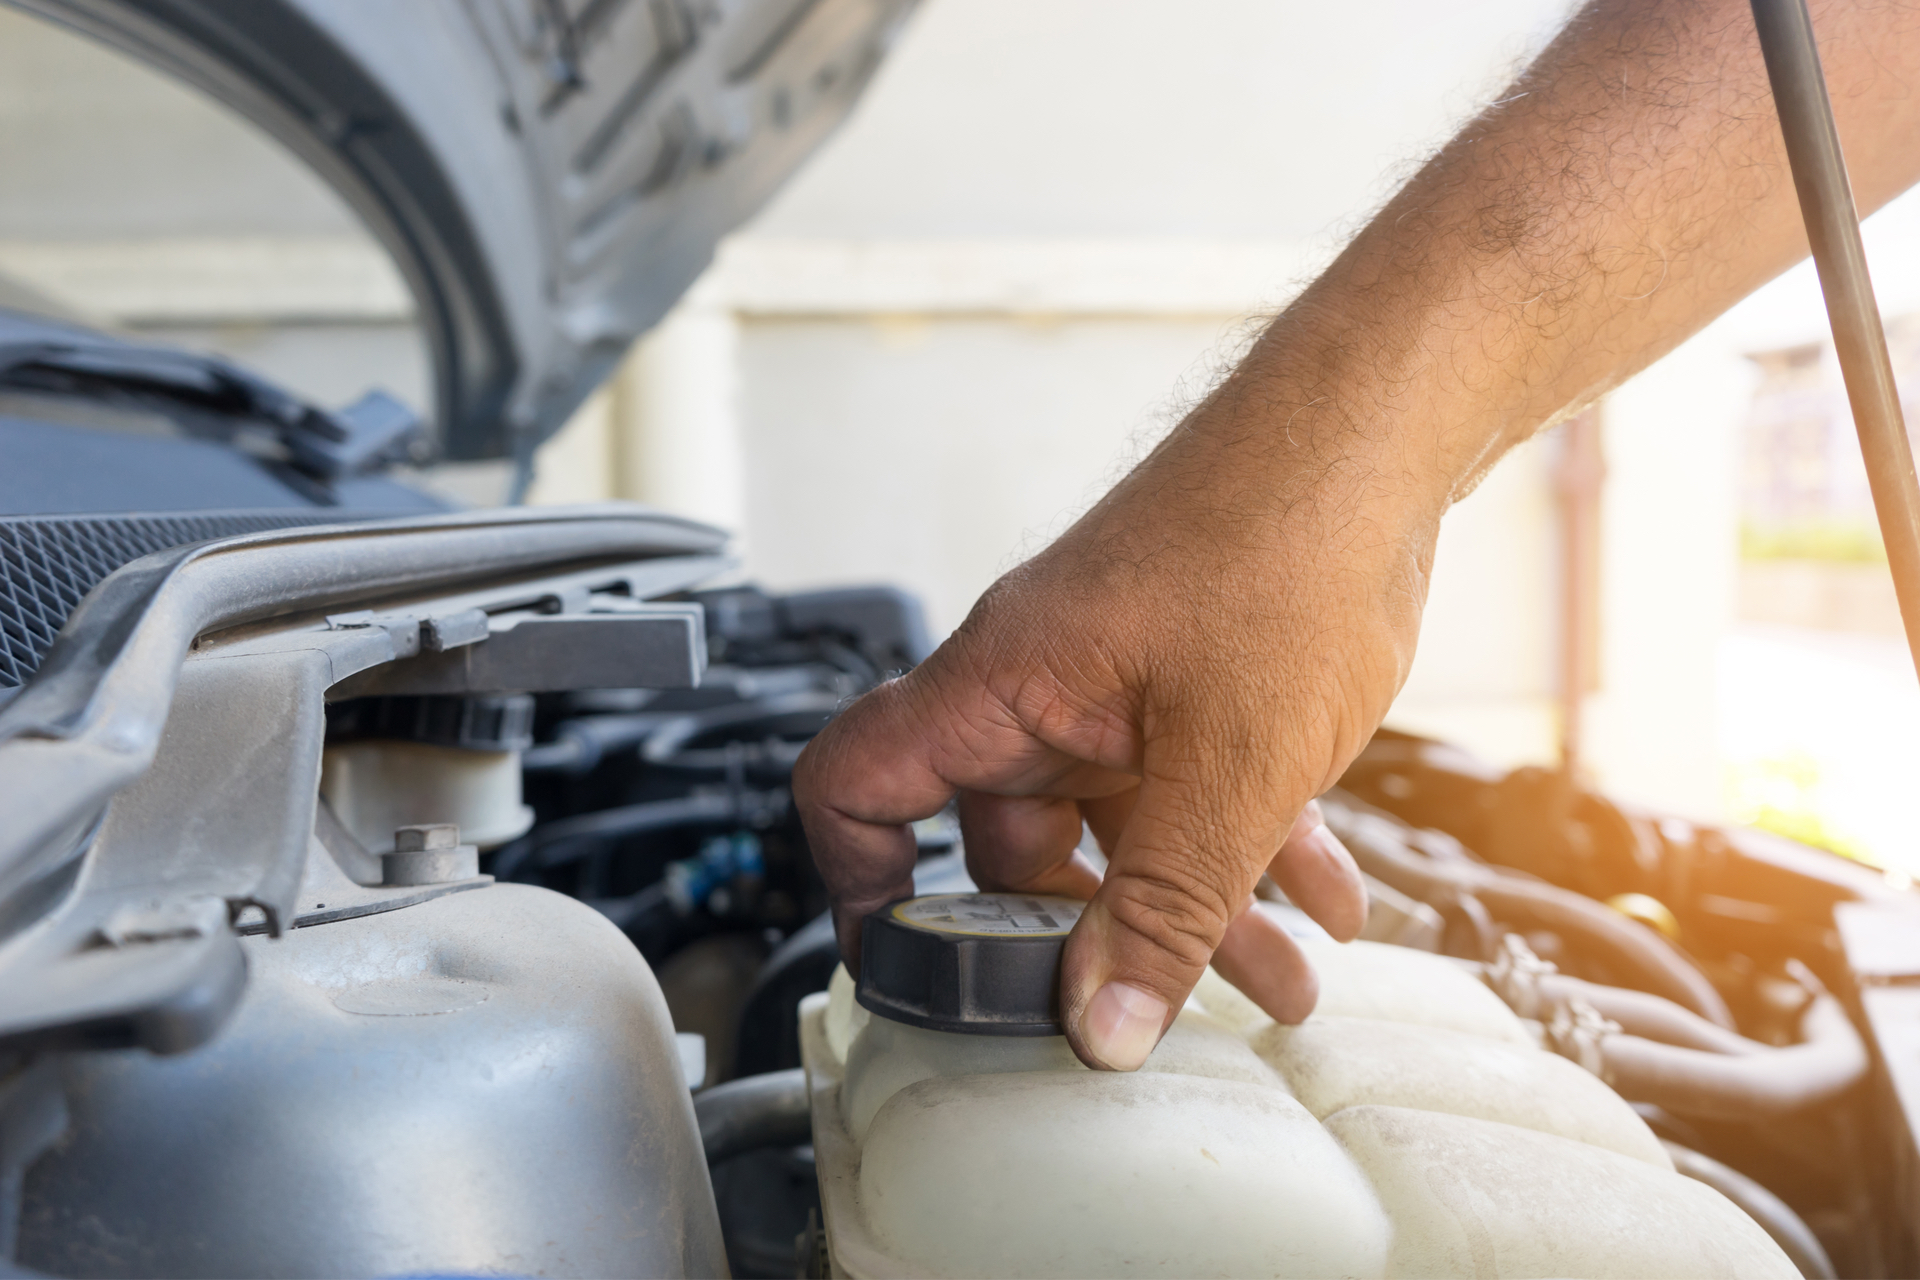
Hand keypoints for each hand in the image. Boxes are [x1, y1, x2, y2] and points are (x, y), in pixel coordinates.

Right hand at [793, 369, 1440, 1069]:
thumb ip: (1167, 905)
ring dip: (1196, 910)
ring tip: (1281, 981)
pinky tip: (1325, 899)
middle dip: (1091, 938)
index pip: (859, 783)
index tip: (914, 971)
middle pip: (1010, 841)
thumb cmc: (1290, 537)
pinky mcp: (1188, 678)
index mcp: (1006, 683)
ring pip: (1123, 827)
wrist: (1382, 432)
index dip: (861, 885)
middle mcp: (1045, 683)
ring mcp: (1118, 681)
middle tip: (1154, 1012)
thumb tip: (1102, 1025)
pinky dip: (1249, 853)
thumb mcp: (1231, 764)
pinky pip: (1194, 790)